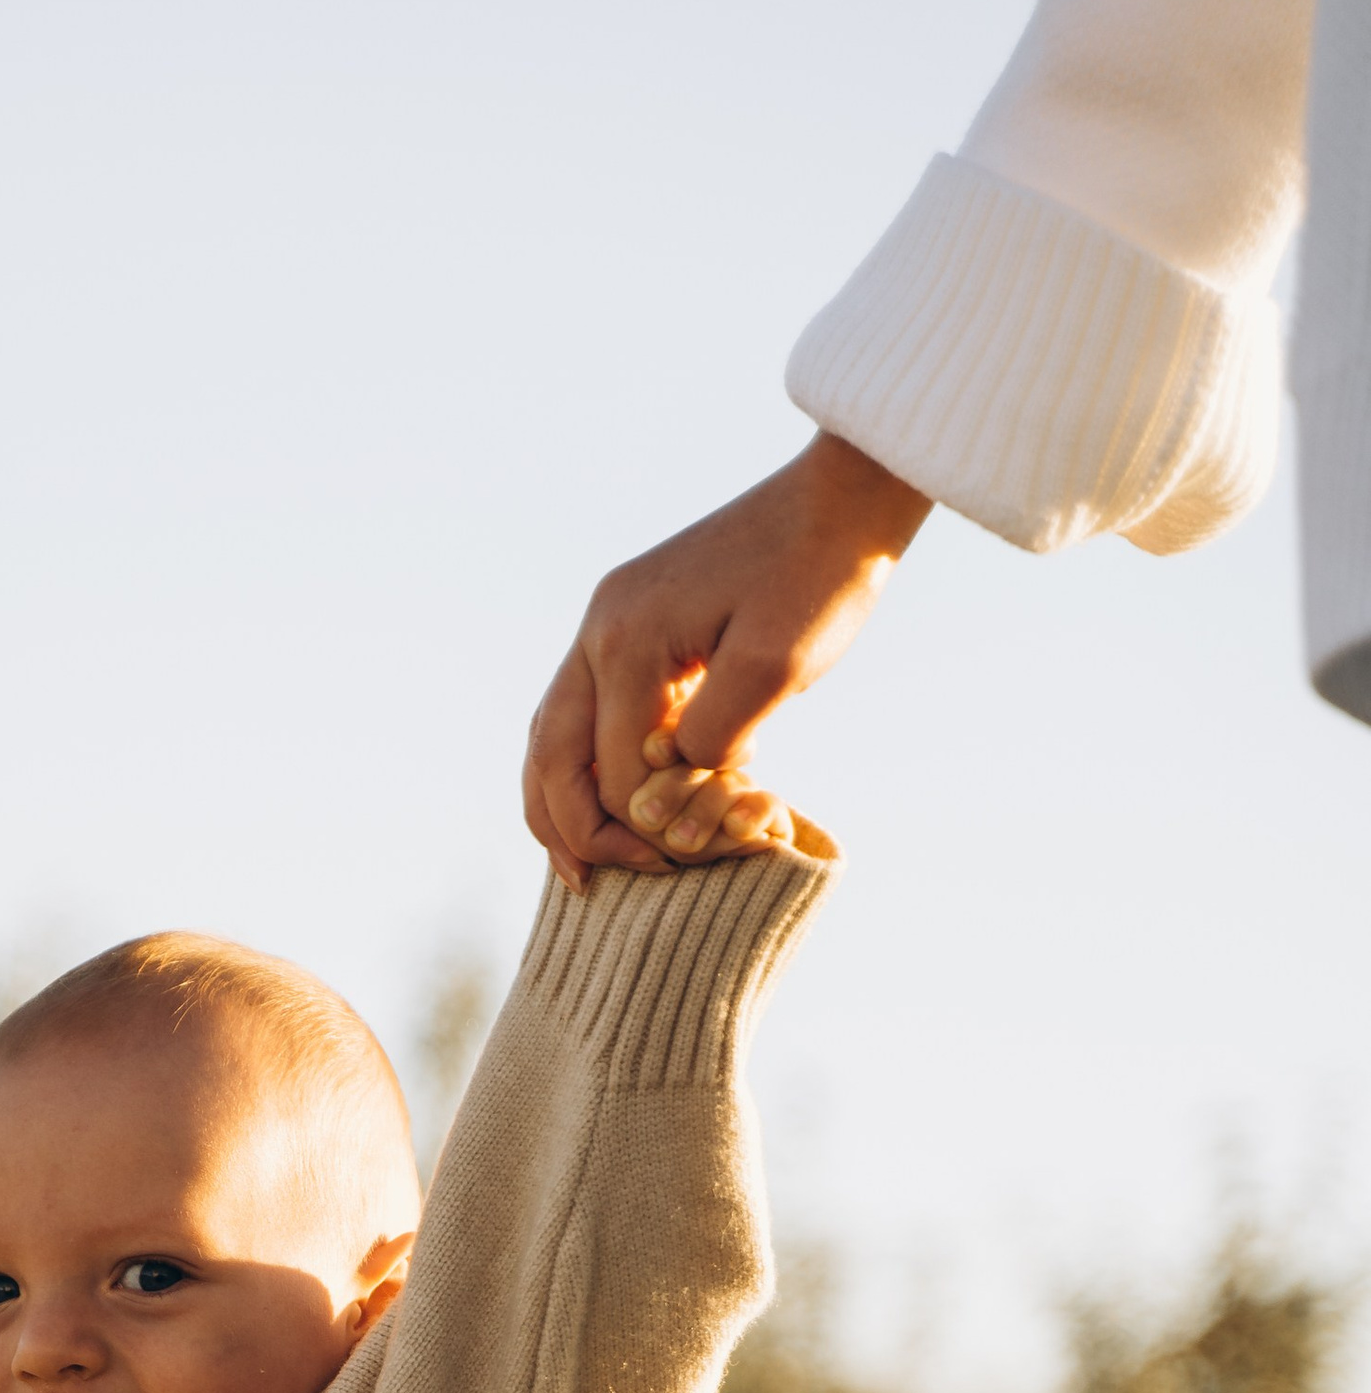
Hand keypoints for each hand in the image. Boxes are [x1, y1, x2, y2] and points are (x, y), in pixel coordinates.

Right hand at [524, 431, 929, 889]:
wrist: (840, 501)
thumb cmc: (819, 580)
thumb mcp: (775, 667)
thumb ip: (713, 738)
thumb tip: (662, 793)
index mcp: (627, 640)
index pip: (611, 769)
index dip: (643, 828)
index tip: (691, 862)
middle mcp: (599, 630)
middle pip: (551, 756)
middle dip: (572, 831)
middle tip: (593, 891)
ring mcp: (606, 623)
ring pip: (550, 735)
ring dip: (559, 804)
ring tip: (577, 865)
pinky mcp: (628, 623)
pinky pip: (579, 711)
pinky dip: (579, 765)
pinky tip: (603, 801)